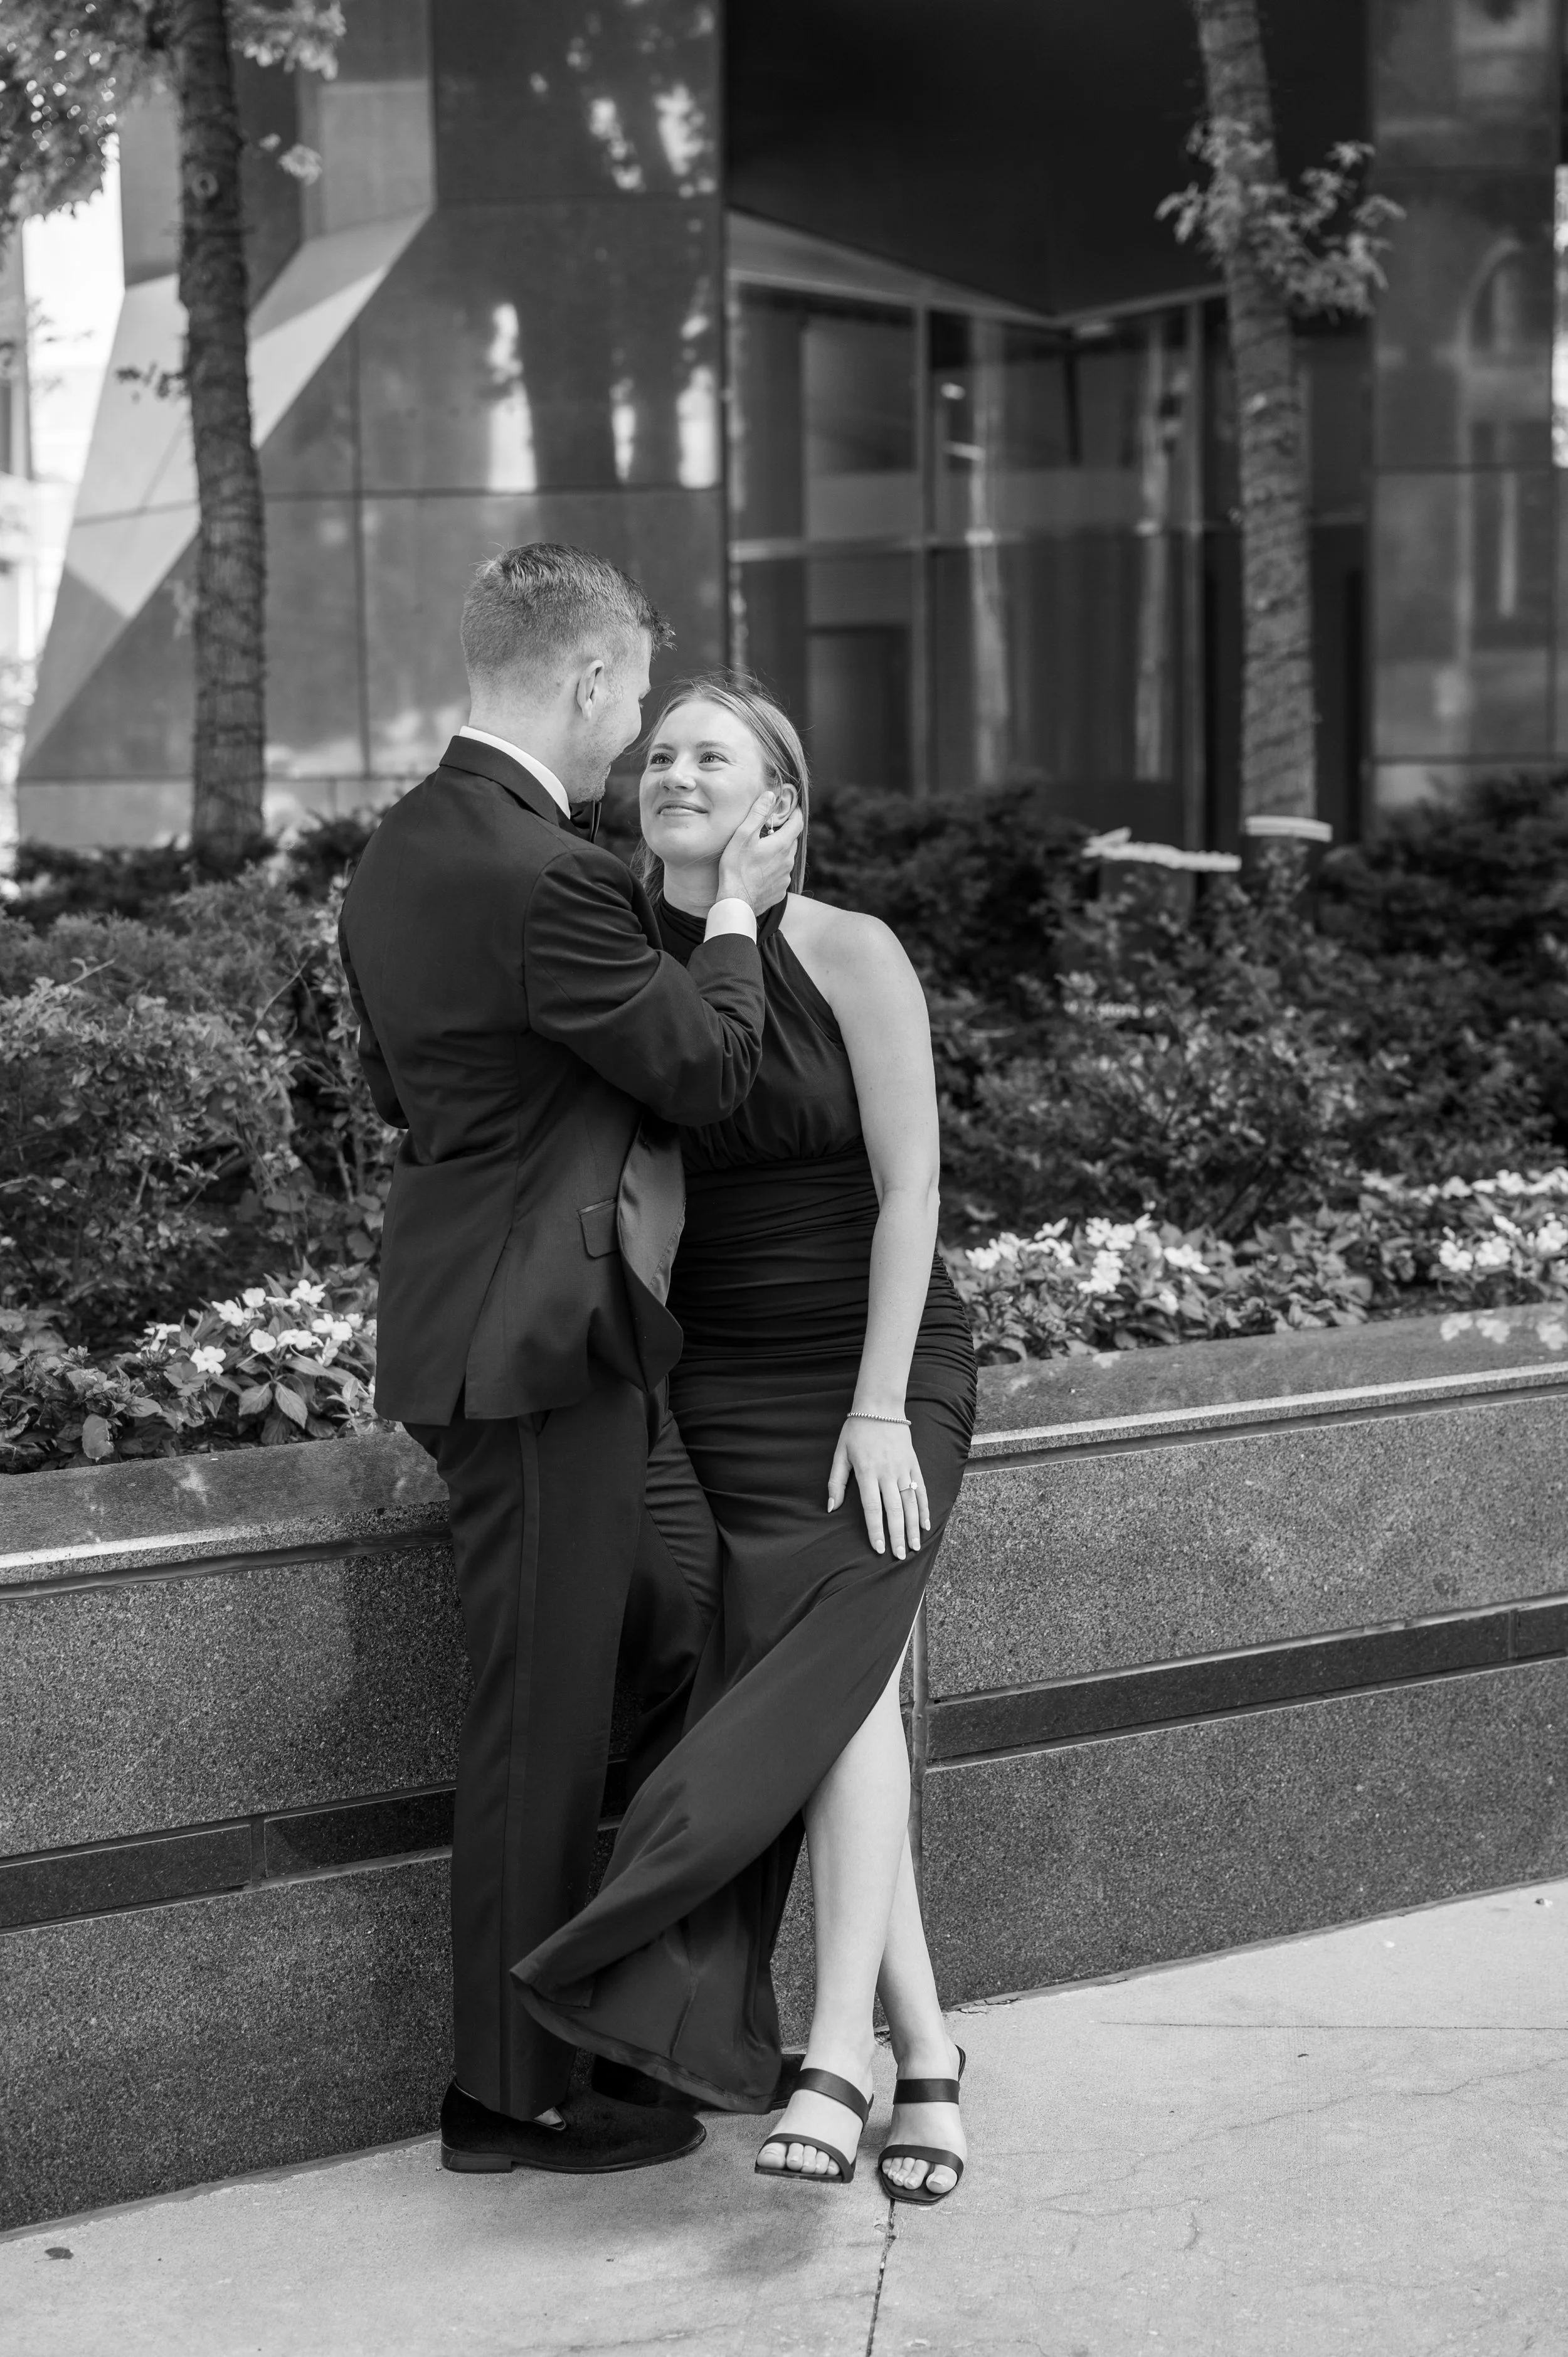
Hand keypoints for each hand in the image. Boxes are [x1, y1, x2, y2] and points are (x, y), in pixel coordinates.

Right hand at [717, 789, 803, 914]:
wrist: (736, 902)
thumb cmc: (736, 868)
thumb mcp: (743, 836)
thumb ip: (757, 814)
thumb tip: (770, 796)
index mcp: (781, 845)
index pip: (797, 823)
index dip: (796, 813)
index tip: (793, 808)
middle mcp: (788, 861)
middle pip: (791, 841)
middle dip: (784, 833)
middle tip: (770, 829)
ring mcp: (785, 878)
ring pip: (786, 859)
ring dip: (778, 852)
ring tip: (762, 852)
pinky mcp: (780, 891)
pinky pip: (781, 875)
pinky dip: (774, 869)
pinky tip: (760, 871)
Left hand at [827, 1416, 929, 1560]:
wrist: (880, 1407)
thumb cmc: (856, 1431)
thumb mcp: (840, 1454)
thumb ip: (836, 1483)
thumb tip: (832, 1508)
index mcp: (867, 1472)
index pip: (873, 1508)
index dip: (876, 1530)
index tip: (879, 1549)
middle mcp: (887, 1473)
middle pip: (894, 1510)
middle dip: (897, 1535)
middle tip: (899, 1556)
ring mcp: (903, 1469)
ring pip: (911, 1503)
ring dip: (913, 1527)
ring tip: (914, 1547)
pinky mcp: (913, 1464)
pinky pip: (921, 1489)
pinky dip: (924, 1508)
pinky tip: (925, 1524)